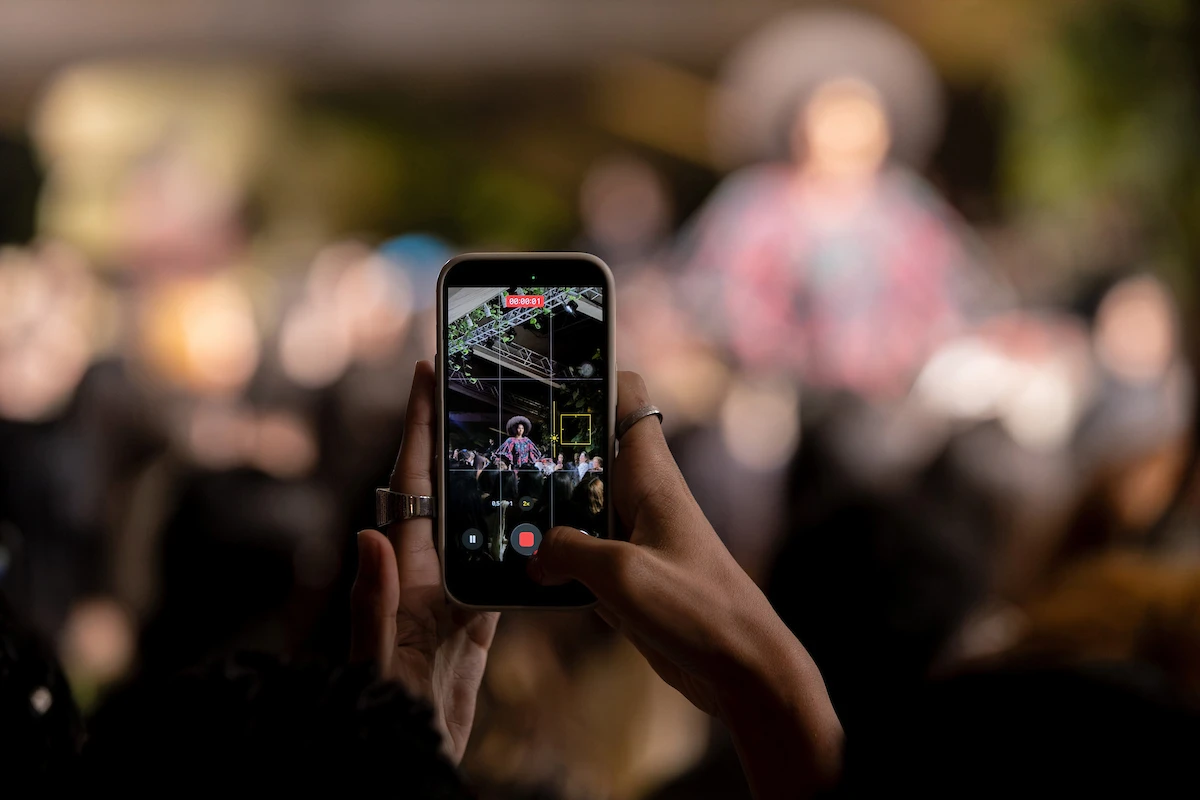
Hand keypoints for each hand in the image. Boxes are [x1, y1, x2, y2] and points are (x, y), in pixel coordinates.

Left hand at [350, 360, 499, 763]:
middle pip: (445, 486)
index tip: (428, 373)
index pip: (413, 482)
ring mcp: (453, 595)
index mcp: (403, 569)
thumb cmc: (384, 710)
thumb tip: (368, 537)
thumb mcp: (377, 659)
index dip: (419, 427)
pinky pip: (499, 568)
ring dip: (491, 476)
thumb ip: (373, 603)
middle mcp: (426, 572)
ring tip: (517, 434)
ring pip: (475, 519)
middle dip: (457, 434)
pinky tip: (538, 522)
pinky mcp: (477, 623)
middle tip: (479, 385)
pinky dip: (516, 539)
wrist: (408, 757)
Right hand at [528, 371, 841, 797]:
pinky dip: (554, 559)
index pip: (627, 398)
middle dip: (548, 449)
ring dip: (544, 511)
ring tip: (492, 508)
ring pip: (579, 507)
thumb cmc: (699, 611)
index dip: (592, 376)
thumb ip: (569, 553)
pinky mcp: (629, 576)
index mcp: (651, 477)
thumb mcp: (623, 576)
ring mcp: (635, 537)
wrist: (742, 670)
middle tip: (496, 448)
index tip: (546, 374)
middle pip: (589, 454)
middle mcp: (642, 498)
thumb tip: (534, 553)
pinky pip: (582, 555)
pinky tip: (518, 570)